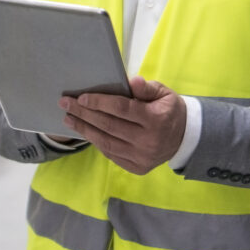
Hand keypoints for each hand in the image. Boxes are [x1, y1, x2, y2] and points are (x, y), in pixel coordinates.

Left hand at [59, 77, 188, 175]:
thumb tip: (132, 82)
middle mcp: (148, 141)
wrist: (185, 138)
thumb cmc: (169, 111)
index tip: (81, 98)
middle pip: (109, 126)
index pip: (121, 109)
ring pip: (106, 143)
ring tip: (69, 119)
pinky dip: (96, 142)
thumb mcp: (164, 94)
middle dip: (84, 114)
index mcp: (156, 119)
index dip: (99, 103)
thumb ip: (147, 88)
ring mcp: (142, 157)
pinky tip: (86, 132)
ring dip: (85, 130)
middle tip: (65, 104)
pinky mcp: (137, 168)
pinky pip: (111, 155)